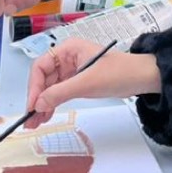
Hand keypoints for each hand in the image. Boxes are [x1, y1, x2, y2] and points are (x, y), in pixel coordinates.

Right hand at [23, 39, 161, 129]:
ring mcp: (72, 69)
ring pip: (50, 87)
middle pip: (43, 78)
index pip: (41, 66)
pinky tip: (47, 115)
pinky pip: (59, 92)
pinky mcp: (78, 81)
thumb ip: (60, 92)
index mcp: (68, 49)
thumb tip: (38, 104)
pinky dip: (52, 103)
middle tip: (30, 119)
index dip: (34, 86)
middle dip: (36, 98)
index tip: (32, 105)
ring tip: (35, 122)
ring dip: (42, 104)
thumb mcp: (87, 83)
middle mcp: (67, 57)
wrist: (141, 77)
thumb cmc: (119, 72)